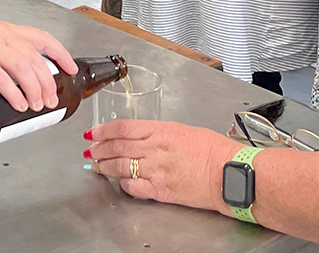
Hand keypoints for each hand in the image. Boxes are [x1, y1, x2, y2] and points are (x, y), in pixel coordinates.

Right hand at [0, 19, 75, 112]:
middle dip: (48, 81)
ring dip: (34, 89)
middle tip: (51, 99)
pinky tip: (19, 104)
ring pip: (23, 66)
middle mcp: (0, 34)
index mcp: (4, 30)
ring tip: (37, 105)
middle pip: (35, 57)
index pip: (41, 38)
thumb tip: (12, 84)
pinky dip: (13, 92)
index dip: (60, 53)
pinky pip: (0, 77)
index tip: (71, 68)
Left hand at [86, 120, 240, 212]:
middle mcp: (155, 149)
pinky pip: (134, 186)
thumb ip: (160, 133)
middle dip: (99, 148)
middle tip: (90, 149)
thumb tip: (142, 136)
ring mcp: (156, 170)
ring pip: (120, 166)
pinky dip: (123, 183)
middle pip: (117, 146)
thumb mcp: (183, 130)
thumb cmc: (214, 150)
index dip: (103, 130)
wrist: (228, 173)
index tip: (93, 132)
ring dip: (104, 166)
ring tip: (96, 165)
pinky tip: (120, 181)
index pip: (123, 128)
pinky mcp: (161, 190)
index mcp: (161, 130)